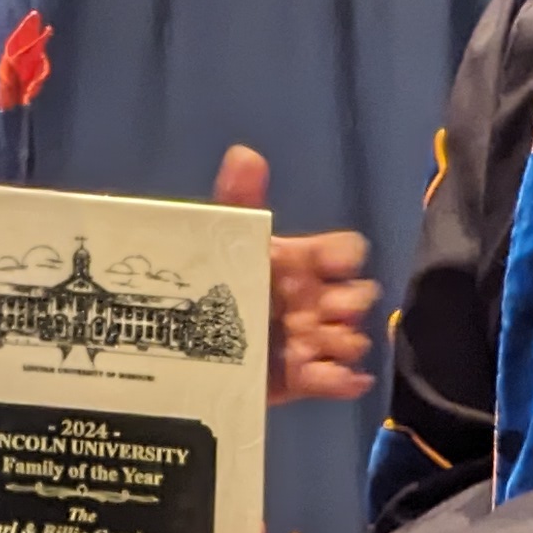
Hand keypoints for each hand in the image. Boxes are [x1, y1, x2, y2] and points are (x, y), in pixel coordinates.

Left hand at [216, 146, 376, 402]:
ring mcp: (310, 340)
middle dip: (350, 303)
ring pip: (350, 339)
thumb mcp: (219, 239)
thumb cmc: (207, 282)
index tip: (331, 263)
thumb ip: (236, 201)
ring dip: (342, 342)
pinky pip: (335, 379)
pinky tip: (342, 377)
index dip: (344, 256)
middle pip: (358, 297)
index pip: (344, 251)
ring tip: (312, 346)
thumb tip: (245, 154)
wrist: (174, 343)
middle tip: (324, 312)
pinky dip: (343, 379)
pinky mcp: (300, 379)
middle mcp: (313, 299)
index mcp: (300, 262)